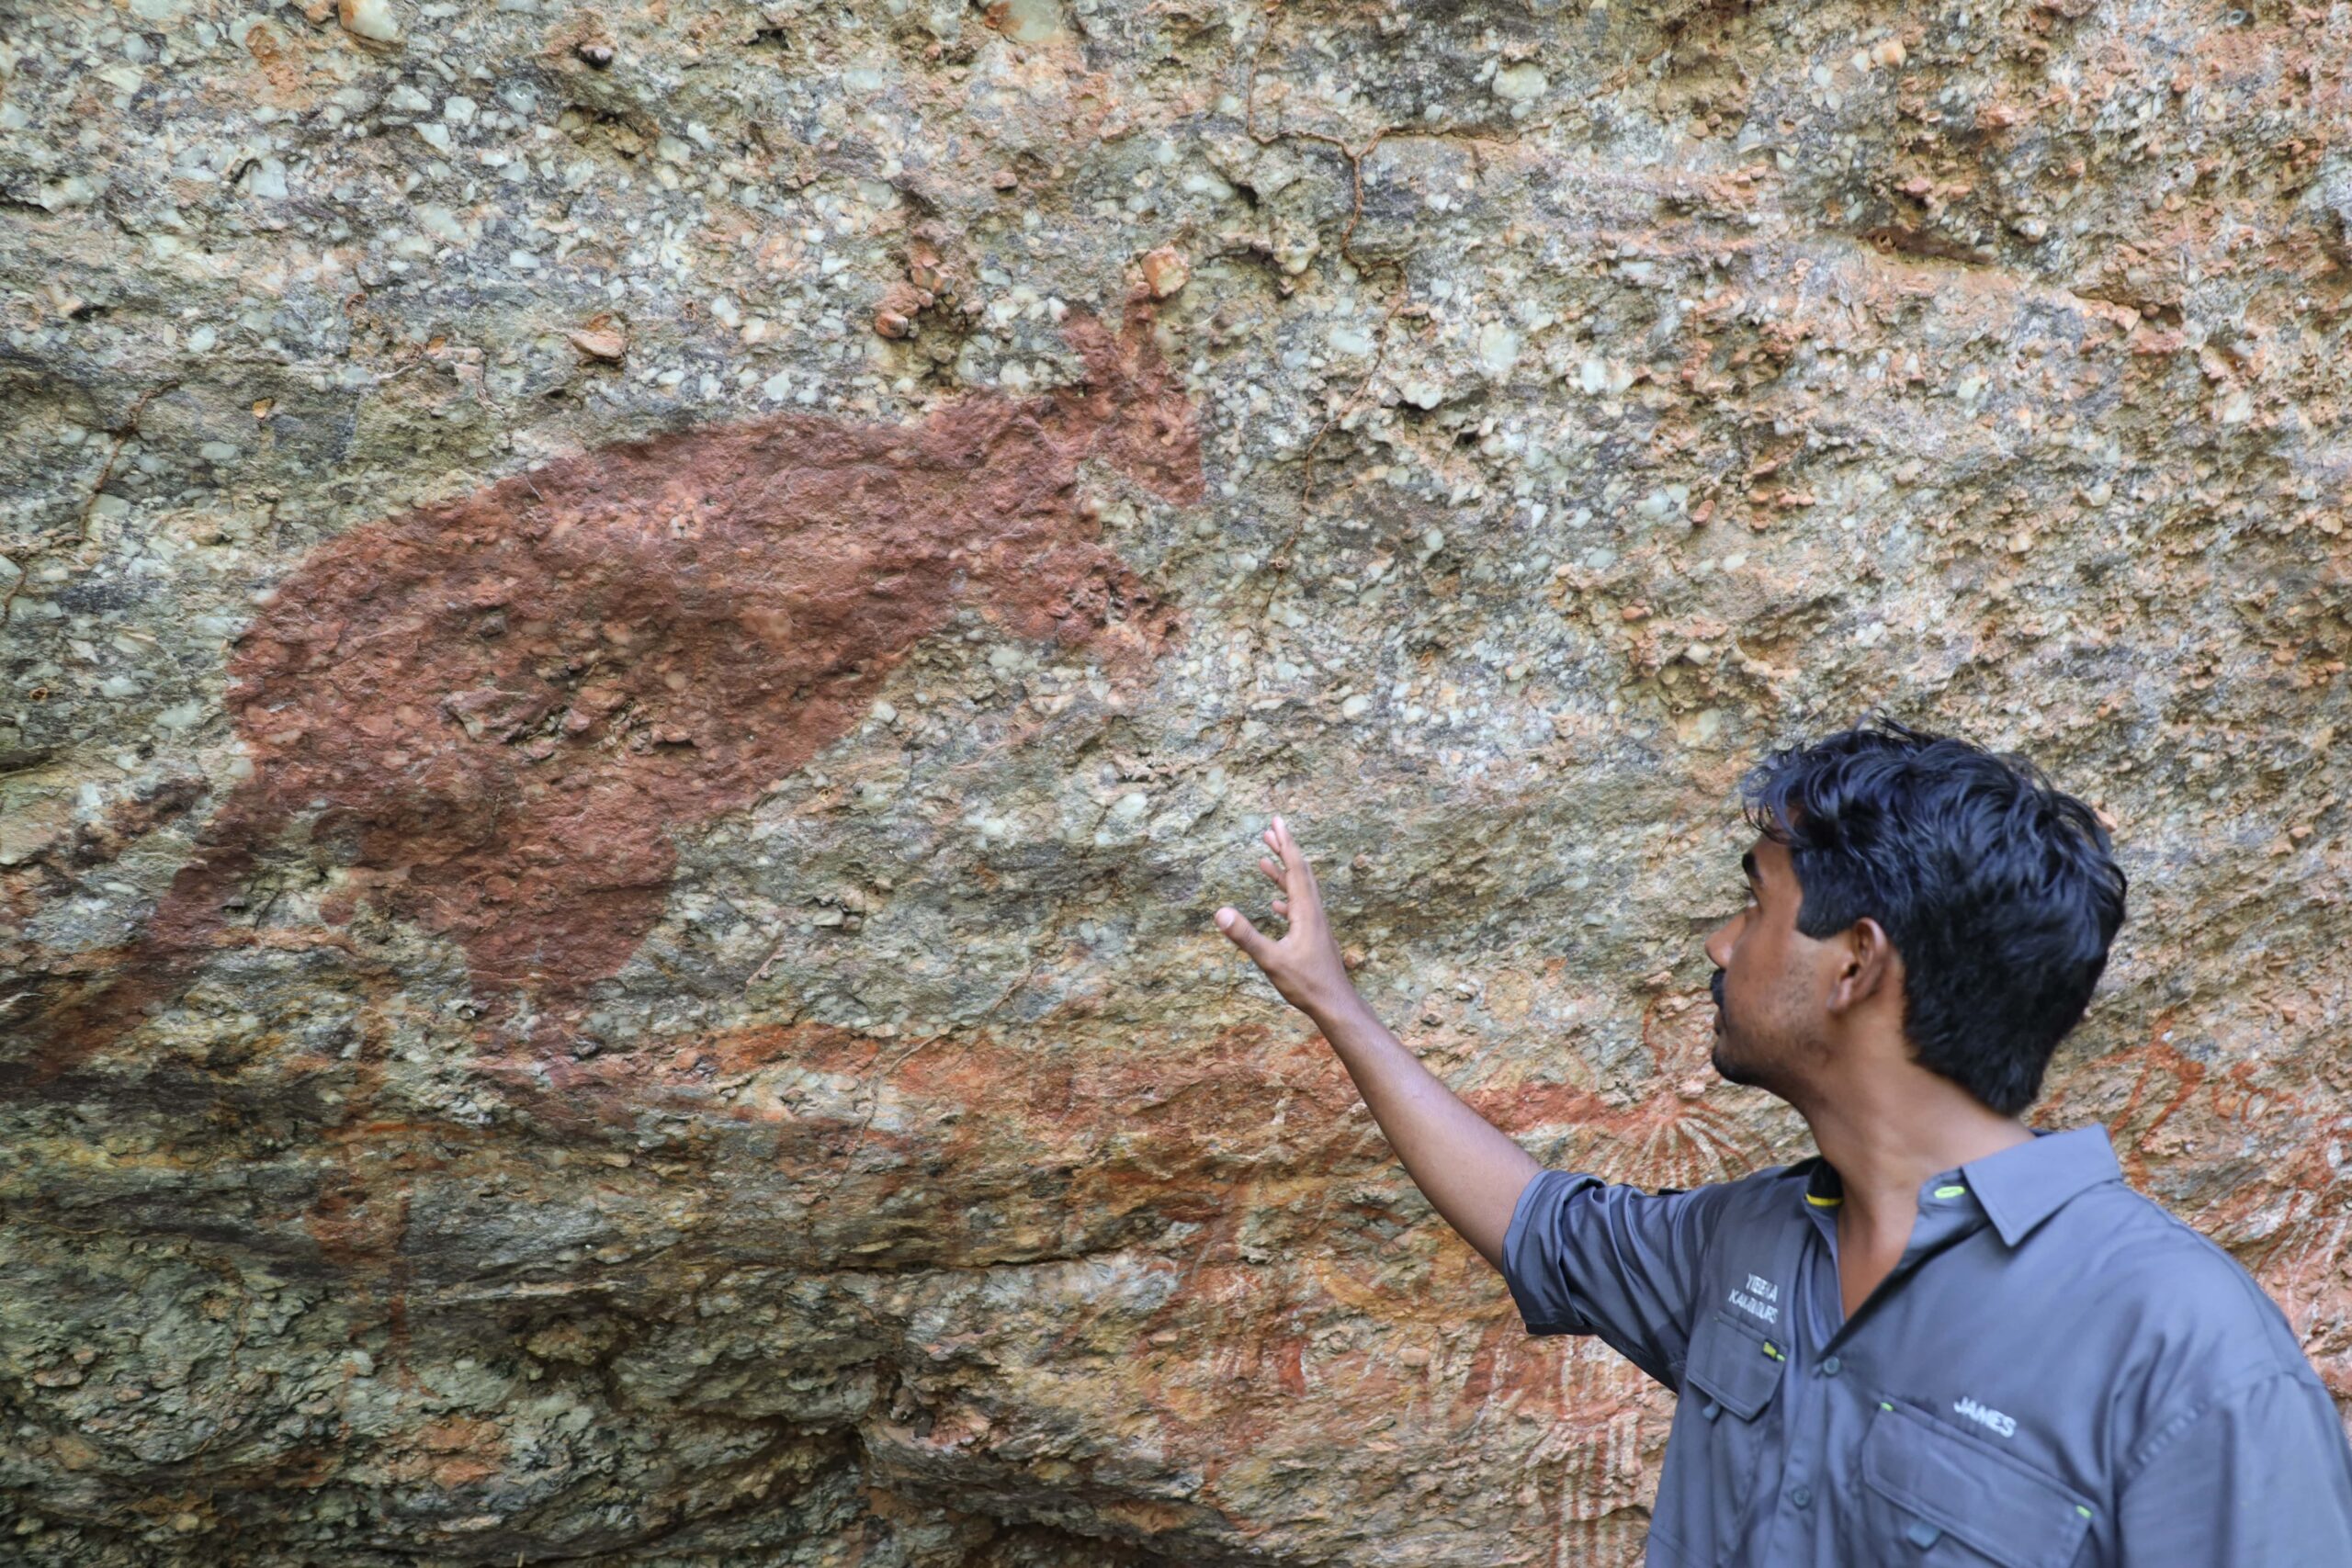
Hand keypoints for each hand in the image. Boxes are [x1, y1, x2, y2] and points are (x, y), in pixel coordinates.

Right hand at [1214, 815, 1354, 1016]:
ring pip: (1300, 890)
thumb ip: (1246, 936)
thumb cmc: (1306, 984)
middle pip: (1300, 872)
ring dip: (1283, 873)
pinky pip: (1300, 908)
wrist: (1335, 1004)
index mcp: (1306, 911)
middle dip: (1285, 850)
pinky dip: (1286, 897)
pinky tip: (1277, 904)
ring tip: (1264, 861)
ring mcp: (1316, 925)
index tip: (1277, 821)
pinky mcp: (1314, 937)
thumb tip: (1219, 913)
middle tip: (1271, 829)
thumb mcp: (1271, 961)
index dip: (1285, 843)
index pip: (1295, 868)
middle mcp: (1314, 913)